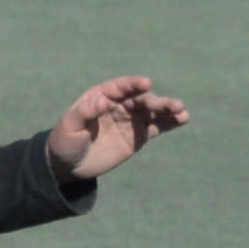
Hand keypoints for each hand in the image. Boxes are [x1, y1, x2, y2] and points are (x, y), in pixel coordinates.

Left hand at [45, 75, 189, 182]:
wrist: (70, 164)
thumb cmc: (65, 141)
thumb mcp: (69, 126)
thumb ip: (85, 112)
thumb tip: (102, 100)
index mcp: (101, 96)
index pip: (120, 87)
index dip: (133, 84)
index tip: (146, 83)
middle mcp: (119, 104)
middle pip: (140, 99)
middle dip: (155, 101)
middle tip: (171, 105)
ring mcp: (130, 119)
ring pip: (152, 111)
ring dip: (167, 109)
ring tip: (182, 111)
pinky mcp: (138, 135)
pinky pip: (156, 126)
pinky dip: (169, 122)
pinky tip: (183, 119)